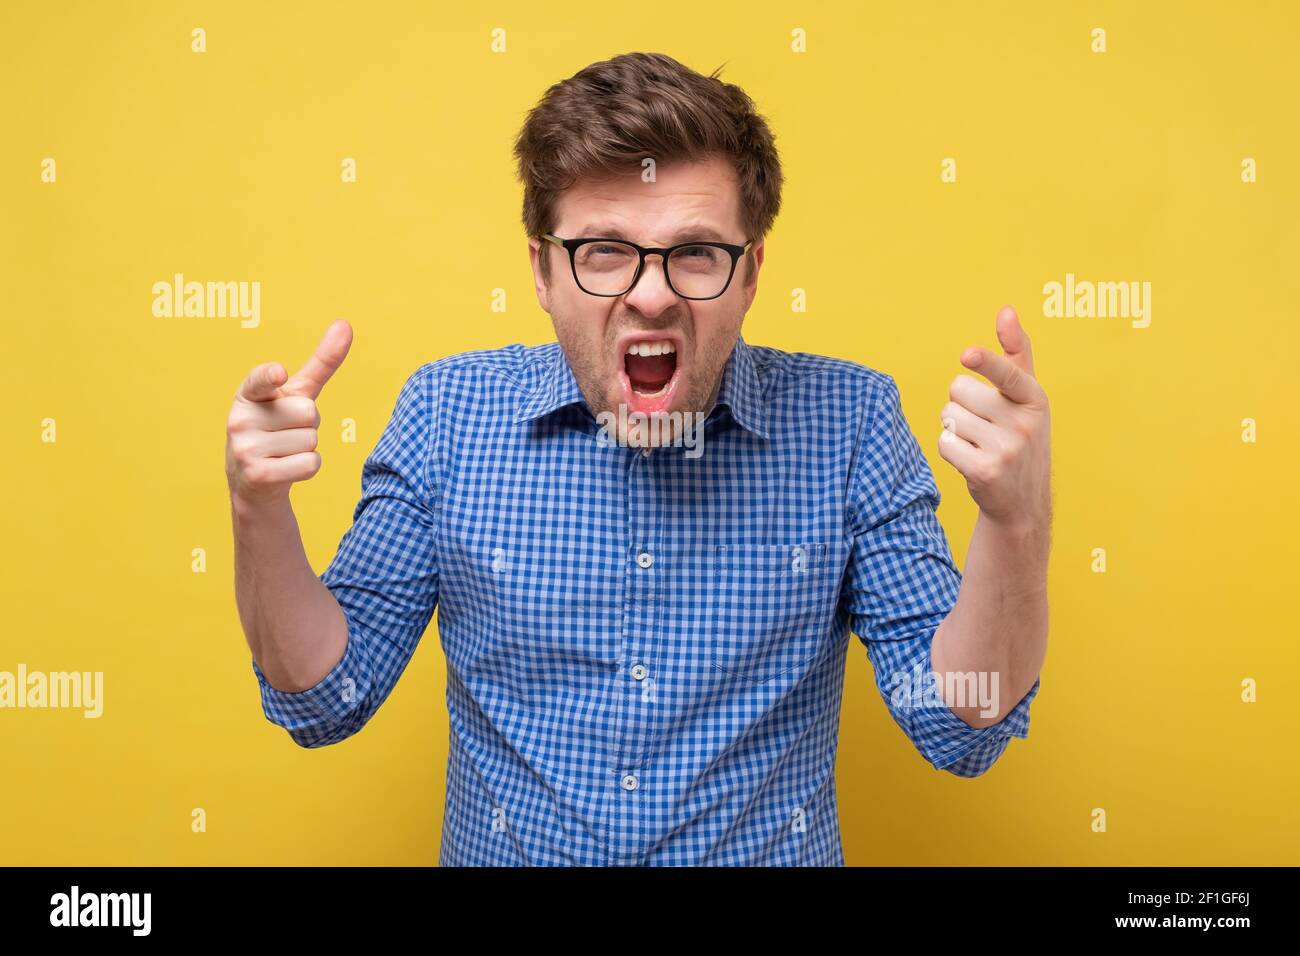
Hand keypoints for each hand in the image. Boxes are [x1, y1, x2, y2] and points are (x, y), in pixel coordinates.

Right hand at [225, 320, 352, 505]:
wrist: (254, 480)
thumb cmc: (279, 427)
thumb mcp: (297, 394)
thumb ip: (320, 362)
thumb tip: (345, 324)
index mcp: (248, 393)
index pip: (260, 380)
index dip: (271, 376)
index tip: (279, 373)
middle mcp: (240, 418)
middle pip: (310, 412)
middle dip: (309, 424)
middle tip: (287, 433)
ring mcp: (245, 448)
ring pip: (311, 439)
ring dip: (308, 447)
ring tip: (284, 451)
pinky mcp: (258, 474)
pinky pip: (310, 463)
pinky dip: (309, 467)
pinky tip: (286, 468)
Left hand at [937, 305, 1050, 533]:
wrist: (1023, 501)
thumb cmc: (1019, 436)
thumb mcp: (1026, 397)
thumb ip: (1015, 353)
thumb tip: (1006, 310)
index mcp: (1035, 398)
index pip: (1008, 373)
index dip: (986, 362)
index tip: (967, 355)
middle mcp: (1025, 423)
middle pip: (959, 389)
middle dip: (962, 404)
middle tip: (983, 424)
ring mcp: (1007, 449)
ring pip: (949, 417)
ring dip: (955, 428)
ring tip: (979, 443)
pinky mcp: (985, 471)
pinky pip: (944, 443)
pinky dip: (950, 449)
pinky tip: (971, 459)